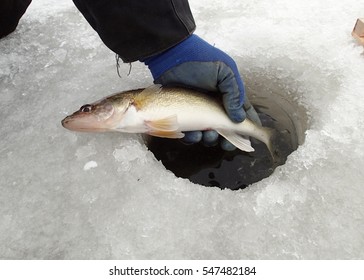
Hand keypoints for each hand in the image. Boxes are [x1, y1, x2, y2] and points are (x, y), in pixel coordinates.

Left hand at [142, 34, 260, 149]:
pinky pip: (190, 132)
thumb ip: (234, 94)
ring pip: (208, 133)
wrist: (172, 57)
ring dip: (210, 139)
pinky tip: (194, 133)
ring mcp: (199, 111)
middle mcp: (215, 105)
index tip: (251, 138)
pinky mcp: (184, 115)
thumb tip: (240, 119)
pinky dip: (193, 136)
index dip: (248, 126)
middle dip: (227, 139)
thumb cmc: (200, 60)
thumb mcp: (225, 72)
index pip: (243, 113)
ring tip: (208, 135)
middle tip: (225, 144)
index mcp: (228, 94)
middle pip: (225, 128)